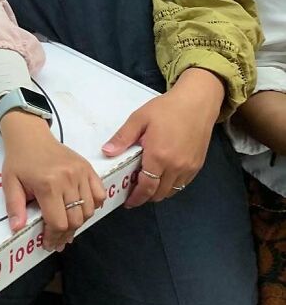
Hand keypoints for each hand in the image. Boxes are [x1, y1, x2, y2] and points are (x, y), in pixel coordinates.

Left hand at [1, 111, 105, 251]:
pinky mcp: (88, 168)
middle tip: (57, 239)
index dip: (54, 237)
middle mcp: (68, 179)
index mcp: (47, 184)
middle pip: (76, 219)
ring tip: (67, 225)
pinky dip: (94, 205)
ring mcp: (81, 172)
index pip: (58, 222)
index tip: (48, 243)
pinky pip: (100, 193)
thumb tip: (17, 229)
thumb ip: (14, 207)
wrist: (31, 135)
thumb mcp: (9, 182)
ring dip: (80, 222)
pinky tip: (81, 209)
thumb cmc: (19, 160)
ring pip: (90, 209)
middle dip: (66, 234)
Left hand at [102, 69, 223, 207]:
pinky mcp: (197, 165)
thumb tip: (106, 152)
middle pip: (159, 193)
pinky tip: (163, 175)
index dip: (136, 198)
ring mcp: (189, 167)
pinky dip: (171, 185)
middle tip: (134, 191)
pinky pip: (183, 184)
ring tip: (148, 183)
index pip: (146, 187)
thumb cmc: (166, 108)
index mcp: (158, 156)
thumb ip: (123, 138)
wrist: (197, 102)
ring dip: (159, 192)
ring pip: (172, 191)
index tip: (128, 202)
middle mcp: (175, 166)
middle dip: (145, 197)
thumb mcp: (139, 119)